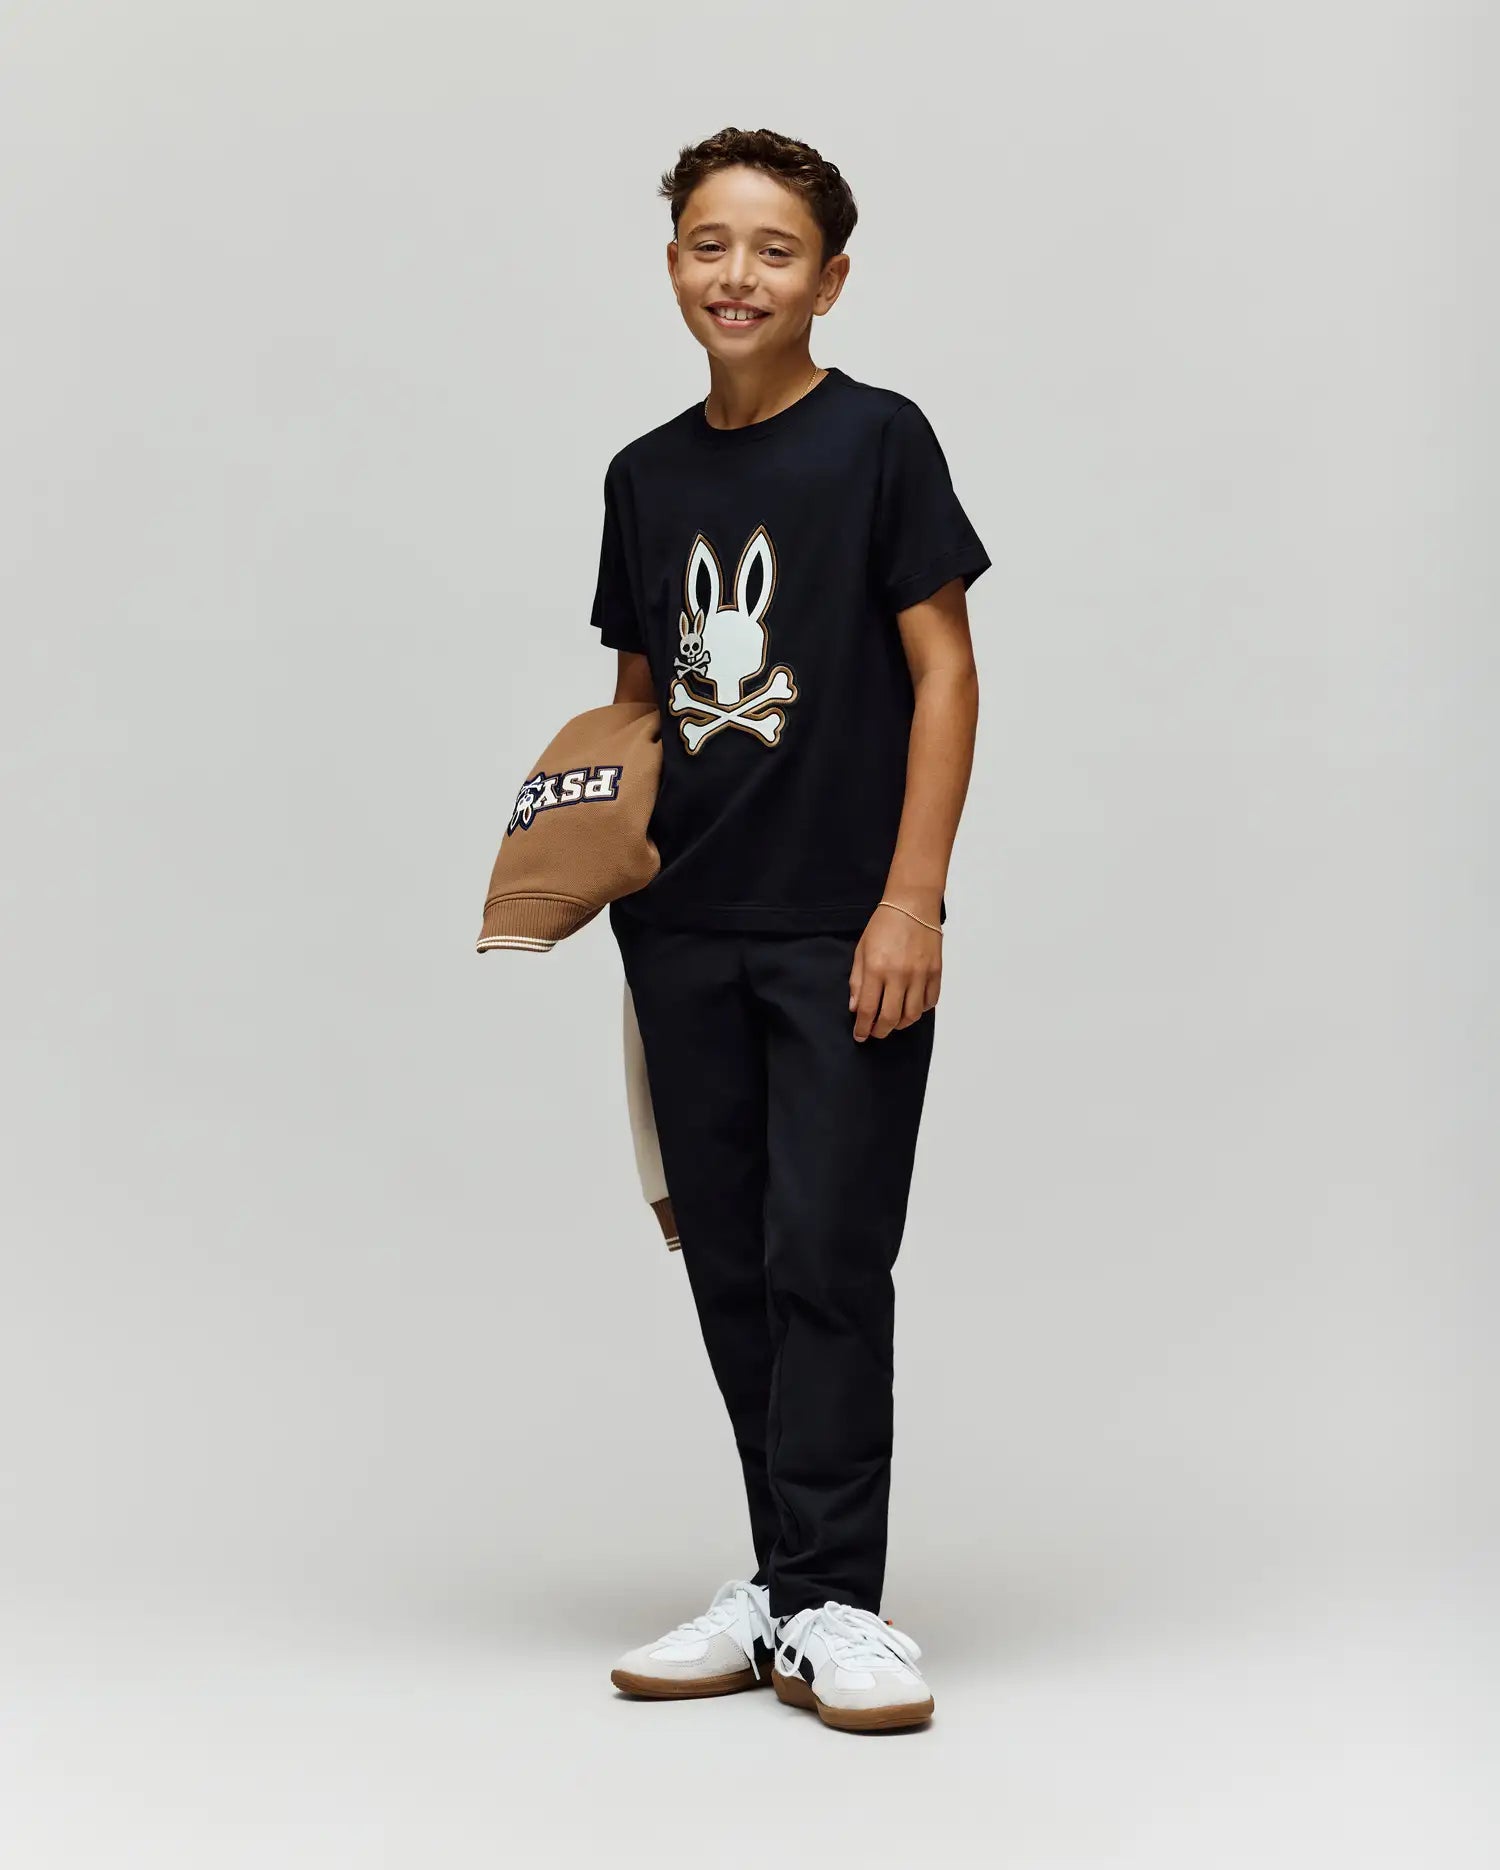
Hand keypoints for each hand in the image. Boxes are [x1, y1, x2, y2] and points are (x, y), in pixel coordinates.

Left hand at [848, 901, 941, 1040]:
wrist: (912, 905)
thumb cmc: (884, 925)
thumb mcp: (861, 951)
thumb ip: (857, 981)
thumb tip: (856, 1008)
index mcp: (877, 969)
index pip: (868, 1010)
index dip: (862, 1028)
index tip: (860, 1035)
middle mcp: (899, 975)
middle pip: (890, 1018)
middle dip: (880, 1031)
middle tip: (875, 1032)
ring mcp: (920, 975)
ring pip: (912, 1015)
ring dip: (900, 1024)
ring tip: (892, 1021)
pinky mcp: (936, 972)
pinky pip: (930, 1002)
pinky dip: (920, 1011)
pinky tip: (911, 1007)